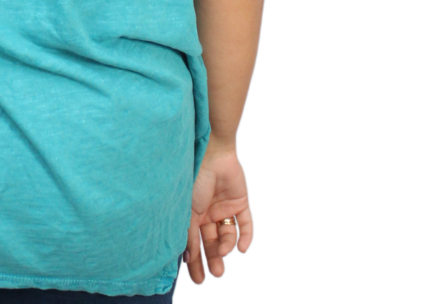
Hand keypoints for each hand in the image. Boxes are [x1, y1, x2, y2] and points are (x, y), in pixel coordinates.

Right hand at [185, 136, 253, 285]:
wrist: (211, 153)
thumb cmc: (193, 179)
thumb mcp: (187, 210)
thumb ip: (189, 233)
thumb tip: (188, 258)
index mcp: (191, 213)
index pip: (194, 242)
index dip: (196, 261)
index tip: (198, 280)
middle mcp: (208, 212)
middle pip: (211, 242)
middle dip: (213, 259)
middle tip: (216, 274)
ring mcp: (224, 207)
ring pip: (227, 235)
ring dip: (226, 247)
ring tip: (224, 251)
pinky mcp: (240, 202)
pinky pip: (245, 224)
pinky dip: (245, 237)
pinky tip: (241, 248)